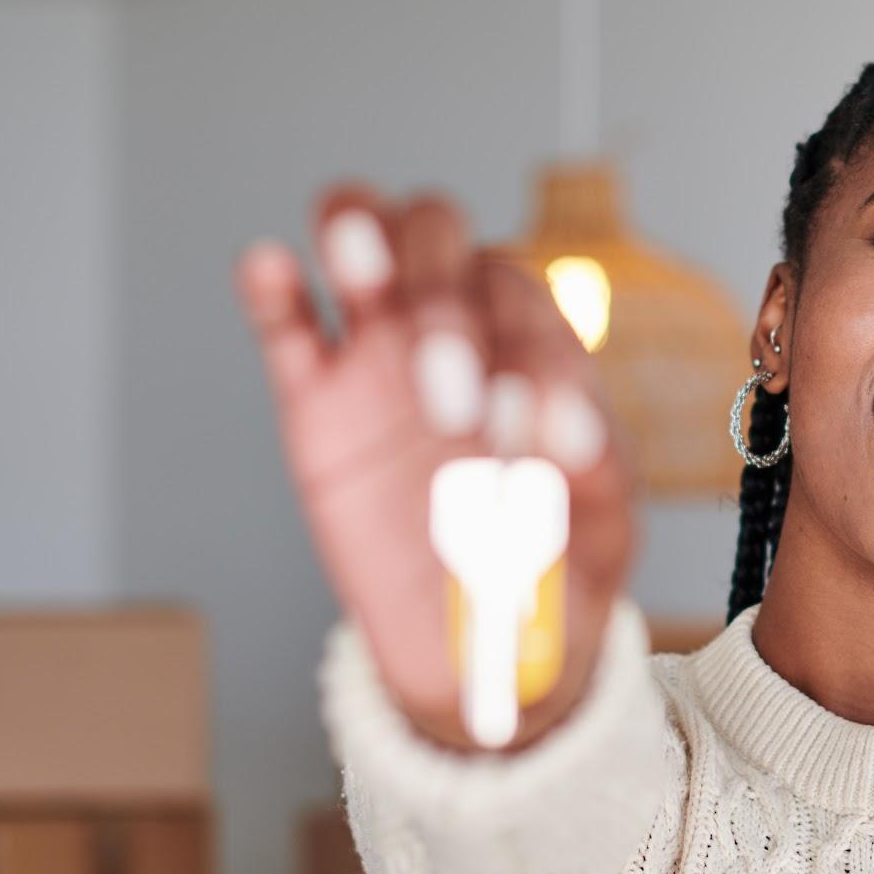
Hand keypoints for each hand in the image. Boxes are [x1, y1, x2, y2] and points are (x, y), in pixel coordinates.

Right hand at [235, 184, 635, 752]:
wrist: (485, 636)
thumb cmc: (557, 563)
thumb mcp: (603, 526)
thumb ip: (598, 473)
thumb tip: (574, 433)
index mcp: (531, 345)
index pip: (520, 297)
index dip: (524, 347)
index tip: (533, 434)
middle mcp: (456, 328)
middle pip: (436, 238)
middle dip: (441, 300)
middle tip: (450, 403)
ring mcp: (379, 352)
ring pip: (361, 240)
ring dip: (359, 237)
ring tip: (361, 271)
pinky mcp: (314, 398)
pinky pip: (284, 322)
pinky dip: (270, 287)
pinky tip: (271, 268)